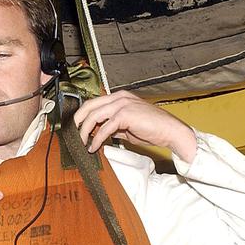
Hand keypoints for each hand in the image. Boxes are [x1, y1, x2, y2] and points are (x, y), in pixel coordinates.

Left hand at [73, 91, 196, 162]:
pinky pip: (105, 128)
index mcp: (120, 97)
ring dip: (85, 131)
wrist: (171, 131)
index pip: (94, 102)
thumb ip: (112, 126)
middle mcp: (119, 97)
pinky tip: (94, 147)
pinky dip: (97, 139)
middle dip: (78, 121)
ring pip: (94, 116)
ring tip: (82, 143)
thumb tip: (98, 133)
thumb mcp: (128, 126)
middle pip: (89, 106)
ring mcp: (122, 104)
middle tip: (73, 135)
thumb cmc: (153, 128)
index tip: (76, 128)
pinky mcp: (125, 115)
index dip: (82, 115)